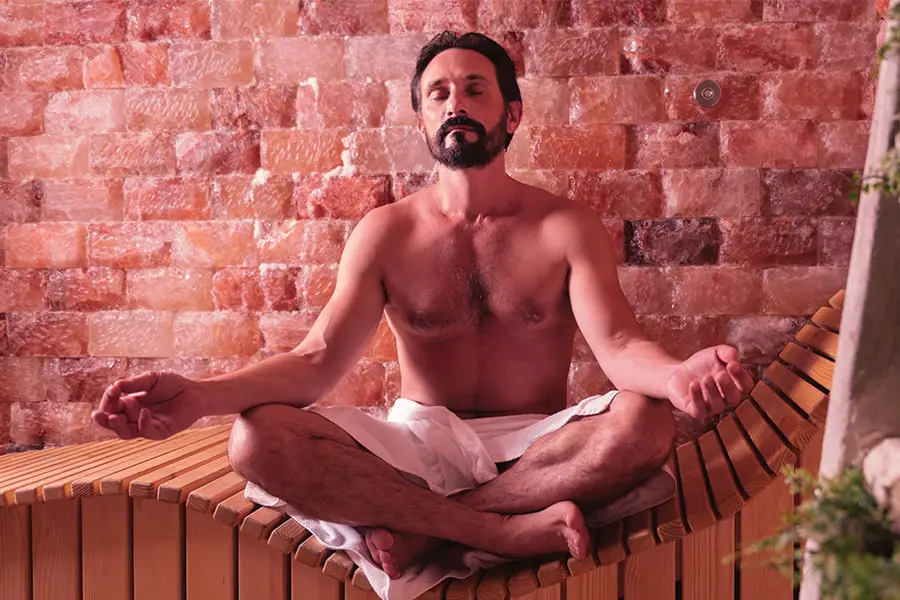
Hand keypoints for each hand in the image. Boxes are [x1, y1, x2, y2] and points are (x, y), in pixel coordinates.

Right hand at [92, 371, 206, 439]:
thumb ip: (134, 383)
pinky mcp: (160, 432)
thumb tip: (115, 386)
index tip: (113, 389)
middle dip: (104, 420)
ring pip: (126, 433)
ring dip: (118, 427)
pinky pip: (147, 432)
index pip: (111, 406)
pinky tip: (144, 412)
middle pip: (113, 424)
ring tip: (114, 417)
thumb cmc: (173, 384)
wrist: (195, 391)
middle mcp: (135, 417)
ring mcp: (147, 425)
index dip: (108, 400)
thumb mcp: (152, 379)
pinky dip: (143, 424)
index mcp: (130, 404)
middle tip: (98, 415)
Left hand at [665, 346, 753, 420]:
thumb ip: (726, 352)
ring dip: (712, 391)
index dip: (742, 376)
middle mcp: (726, 399)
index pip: (746, 385)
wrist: (677, 372)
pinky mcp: (696, 411)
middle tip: (720, 375)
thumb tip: (735, 356)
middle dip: (728, 387)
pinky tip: (693, 384)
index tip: (732, 365)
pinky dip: (697, 397)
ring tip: (706, 378)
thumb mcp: (714, 354)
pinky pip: (699, 410)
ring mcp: (711, 407)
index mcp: (735, 385)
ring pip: (717, 406)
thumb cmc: (701, 364)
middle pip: (734, 398)